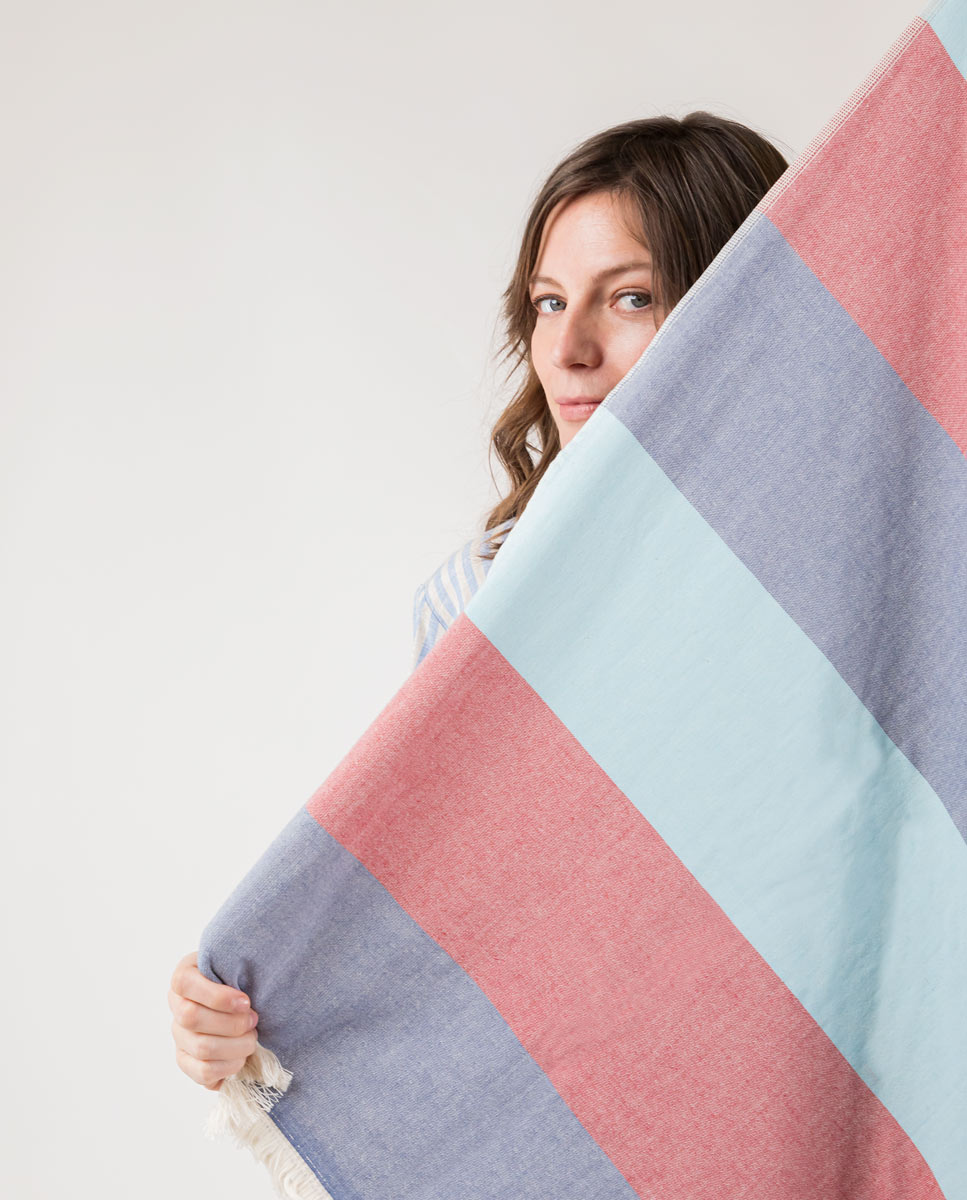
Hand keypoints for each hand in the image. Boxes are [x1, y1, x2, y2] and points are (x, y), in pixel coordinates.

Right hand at [169, 949, 258, 1090]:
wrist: (240, 999)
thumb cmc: (239, 979)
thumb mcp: (235, 965)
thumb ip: (236, 969)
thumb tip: (248, 995)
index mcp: (184, 978)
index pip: (184, 984)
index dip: (217, 996)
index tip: (246, 1002)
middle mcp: (176, 1007)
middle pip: (192, 1018)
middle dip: (232, 1023)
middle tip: (254, 1021)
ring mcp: (179, 1036)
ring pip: (201, 1048)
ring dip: (235, 1047)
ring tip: (252, 1039)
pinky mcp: (186, 1061)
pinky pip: (203, 1072)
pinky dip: (228, 1067)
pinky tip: (242, 1058)